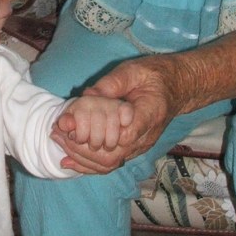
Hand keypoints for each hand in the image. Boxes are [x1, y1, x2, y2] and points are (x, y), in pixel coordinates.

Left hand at [52, 55, 182, 172]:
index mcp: (150, 113)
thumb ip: (111, 83)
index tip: (75, 128)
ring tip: (59, 142)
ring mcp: (140, 145)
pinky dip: (89, 164)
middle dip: (81, 149)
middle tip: (58, 134)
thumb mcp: (133, 71)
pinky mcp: (134, 149)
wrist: (177, 87)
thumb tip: (86, 96)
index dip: (98, 135)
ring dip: (82, 158)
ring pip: (110, 164)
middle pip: (113, 155)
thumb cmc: (155, 75)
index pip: (125, 135)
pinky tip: (69, 160)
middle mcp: (146, 136)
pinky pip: (112, 163)